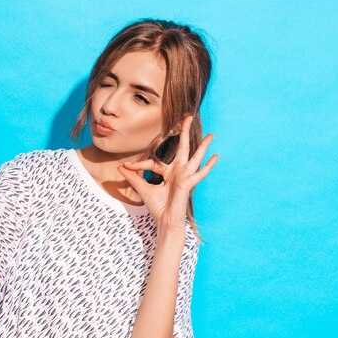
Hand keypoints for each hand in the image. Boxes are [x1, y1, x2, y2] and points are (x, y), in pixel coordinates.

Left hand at [117, 114, 218, 230]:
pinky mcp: (188, 183)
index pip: (155, 161)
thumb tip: (120, 167)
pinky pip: (200, 173)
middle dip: (185, 132)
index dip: (139, 164)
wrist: (165, 221)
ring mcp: (185, 176)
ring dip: (203, 146)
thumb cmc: (157, 207)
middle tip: (188, 116)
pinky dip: (208, 165)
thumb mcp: (142, 189)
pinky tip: (216, 156)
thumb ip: (133, 177)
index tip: (127, 166)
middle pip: (183, 148)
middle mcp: (178, 172)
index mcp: (168, 172)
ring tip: (212, 134)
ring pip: (195, 157)